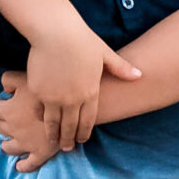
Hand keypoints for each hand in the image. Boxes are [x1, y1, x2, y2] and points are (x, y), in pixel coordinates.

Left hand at [0, 71, 60, 171]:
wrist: (70, 106)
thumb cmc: (46, 89)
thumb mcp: (25, 78)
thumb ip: (9, 79)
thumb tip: (3, 89)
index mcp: (9, 111)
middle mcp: (14, 129)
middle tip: (2, 117)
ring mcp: (26, 143)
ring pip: (9, 147)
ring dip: (6, 144)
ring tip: (6, 142)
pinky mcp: (41, 152)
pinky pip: (29, 163)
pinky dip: (22, 166)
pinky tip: (19, 166)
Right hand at [27, 30, 140, 151]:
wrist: (56, 31)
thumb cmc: (81, 38)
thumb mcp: (104, 53)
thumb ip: (120, 68)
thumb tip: (140, 75)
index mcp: (91, 92)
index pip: (89, 120)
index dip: (84, 133)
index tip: (81, 140)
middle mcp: (73, 99)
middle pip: (71, 127)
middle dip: (68, 139)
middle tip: (67, 147)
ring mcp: (55, 97)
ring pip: (54, 124)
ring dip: (53, 134)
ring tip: (52, 141)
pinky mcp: (38, 92)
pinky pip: (39, 110)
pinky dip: (39, 117)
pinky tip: (39, 119)